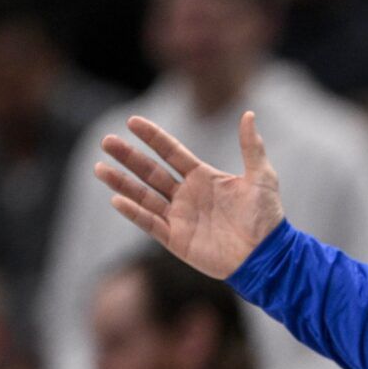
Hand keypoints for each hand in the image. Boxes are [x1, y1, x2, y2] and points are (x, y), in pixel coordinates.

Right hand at [93, 111, 284, 280]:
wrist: (267, 254)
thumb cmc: (267, 217)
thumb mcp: (261, 177)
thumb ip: (251, 147)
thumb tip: (248, 114)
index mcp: (203, 177)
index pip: (171, 152)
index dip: (153, 137)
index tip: (133, 121)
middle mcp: (187, 195)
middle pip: (150, 171)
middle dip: (128, 157)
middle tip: (106, 141)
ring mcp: (179, 217)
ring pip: (144, 196)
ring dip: (122, 183)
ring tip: (99, 167)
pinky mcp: (176, 239)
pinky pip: (150, 224)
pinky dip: (134, 212)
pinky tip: (117, 200)